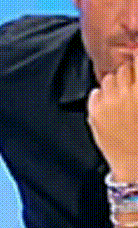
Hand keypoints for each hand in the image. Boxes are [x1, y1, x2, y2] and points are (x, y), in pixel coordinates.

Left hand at [88, 57, 137, 181]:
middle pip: (124, 68)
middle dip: (131, 73)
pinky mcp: (94, 113)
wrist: (137, 166)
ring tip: (125, 97)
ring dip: (117, 84)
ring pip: (108, 79)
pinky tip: (113, 107)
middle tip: (135, 86)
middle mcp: (125, 94)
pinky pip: (96, 93)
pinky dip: (103, 96)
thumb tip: (137, 60)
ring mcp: (107, 103)